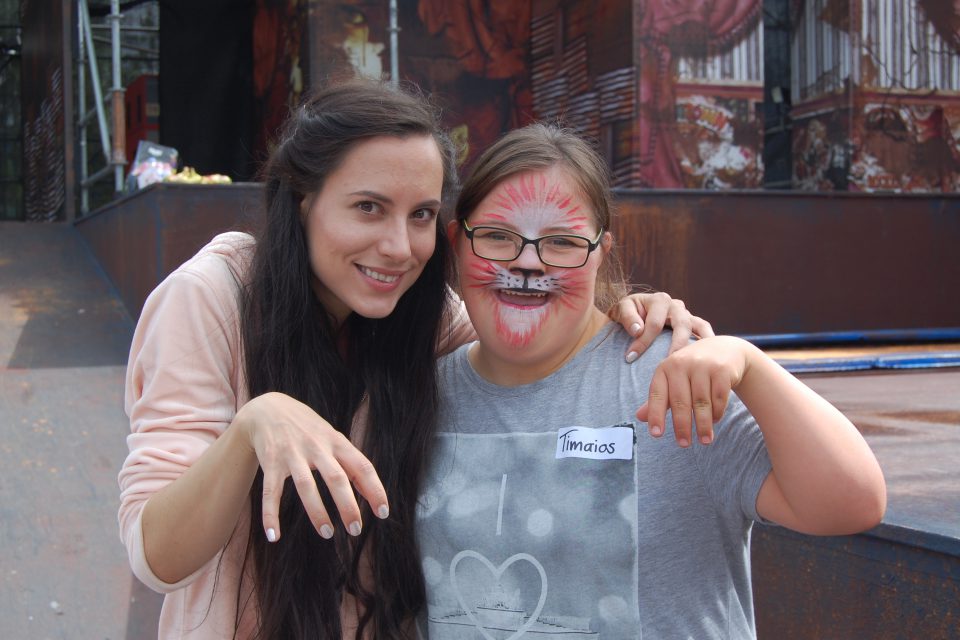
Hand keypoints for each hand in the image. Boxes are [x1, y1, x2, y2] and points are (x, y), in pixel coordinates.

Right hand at [234, 391, 388, 542]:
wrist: (269, 408)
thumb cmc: (308, 429)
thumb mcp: (332, 438)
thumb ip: (351, 463)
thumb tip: (372, 494)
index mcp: (336, 442)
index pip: (362, 466)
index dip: (375, 489)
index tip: (383, 513)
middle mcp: (317, 447)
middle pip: (336, 478)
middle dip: (348, 505)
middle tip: (355, 530)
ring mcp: (292, 454)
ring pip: (306, 485)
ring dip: (317, 512)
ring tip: (327, 533)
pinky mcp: (271, 462)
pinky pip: (271, 491)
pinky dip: (270, 514)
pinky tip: (274, 535)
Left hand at [610, 291, 714, 361]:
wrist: (633, 312)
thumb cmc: (627, 312)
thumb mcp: (620, 309)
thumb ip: (627, 317)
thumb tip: (637, 330)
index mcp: (659, 300)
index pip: (655, 323)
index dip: (642, 341)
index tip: (630, 358)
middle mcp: (676, 306)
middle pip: (682, 324)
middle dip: (676, 345)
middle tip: (671, 363)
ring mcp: (687, 315)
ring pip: (699, 326)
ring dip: (700, 344)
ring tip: (699, 361)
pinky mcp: (693, 325)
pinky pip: (703, 332)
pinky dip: (708, 342)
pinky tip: (709, 358)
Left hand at [635, 336, 750, 446]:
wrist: (724, 349)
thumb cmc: (692, 370)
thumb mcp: (672, 379)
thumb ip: (659, 399)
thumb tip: (639, 417)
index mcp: (665, 367)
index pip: (657, 394)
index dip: (656, 414)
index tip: (656, 434)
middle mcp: (681, 363)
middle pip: (680, 401)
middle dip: (682, 426)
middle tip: (684, 444)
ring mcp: (702, 365)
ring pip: (701, 402)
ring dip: (703, 424)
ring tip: (704, 441)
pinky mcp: (722, 369)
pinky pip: (719, 397)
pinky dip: (717, 412)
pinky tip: (715, 421)